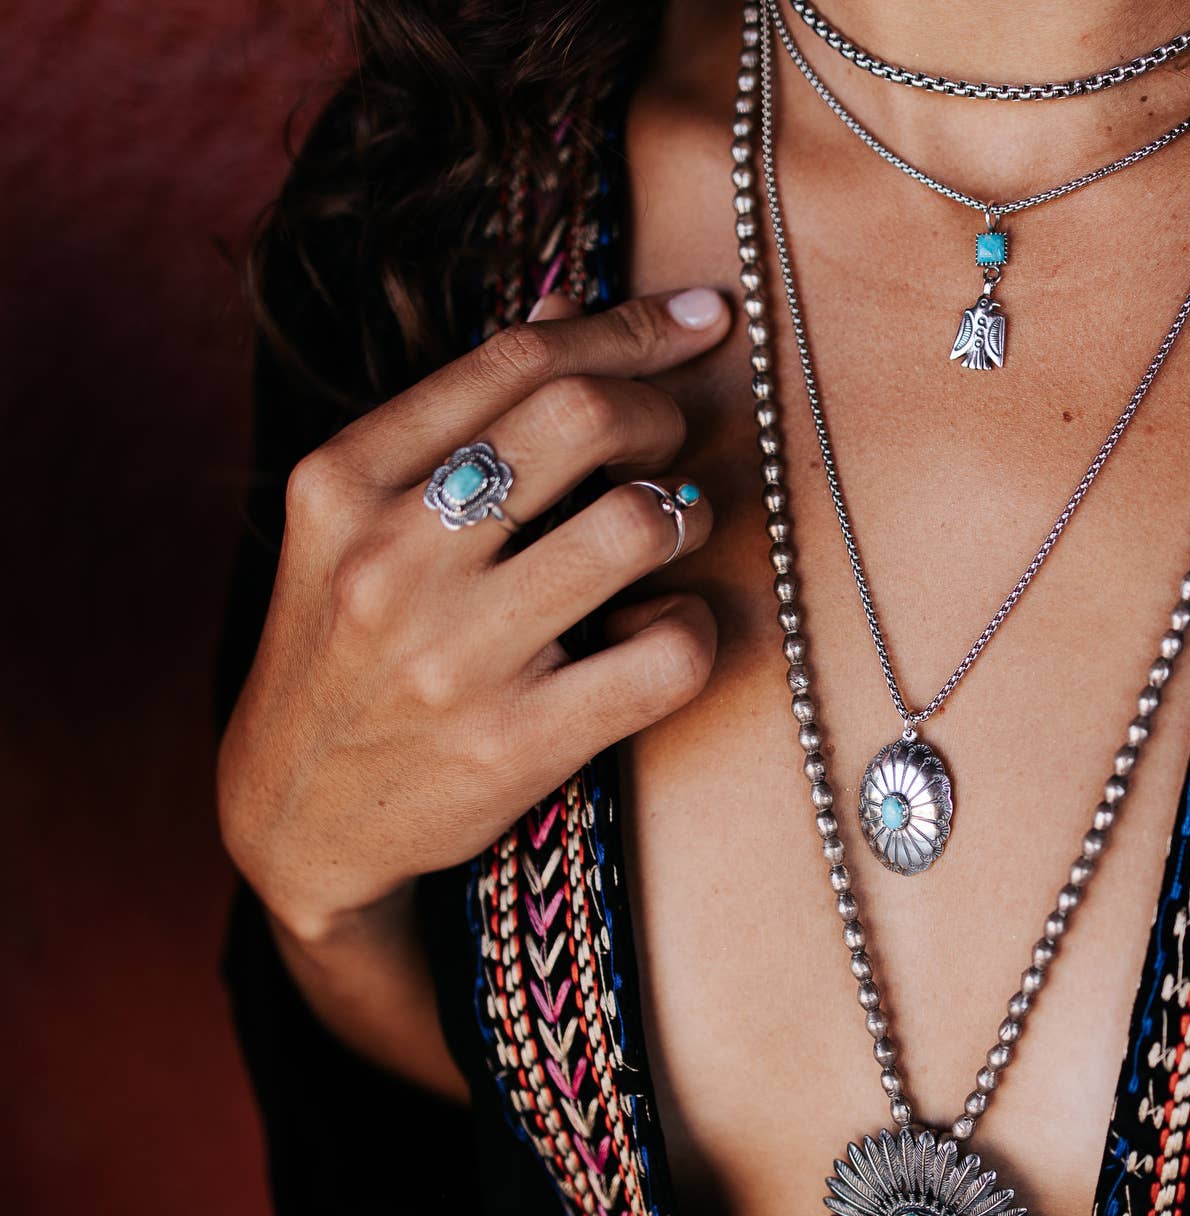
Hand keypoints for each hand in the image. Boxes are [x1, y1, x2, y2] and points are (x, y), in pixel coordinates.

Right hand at [219, 287, 729, 941]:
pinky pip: (667, 652)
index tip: (700, 318)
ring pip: (636, 526)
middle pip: (581, 419)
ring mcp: (452, 657)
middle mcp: (389, 559)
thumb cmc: (342, 651)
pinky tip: (663, 625)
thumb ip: (455, 414)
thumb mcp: (356, 522)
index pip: (515, 360)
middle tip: (669, 439)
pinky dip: (693, 623)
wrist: (293, 815)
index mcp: (344, 482)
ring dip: (684, 512)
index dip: (630, 327)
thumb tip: (567, 306)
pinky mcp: (514, 744)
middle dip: (659, 412)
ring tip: (670, 528)